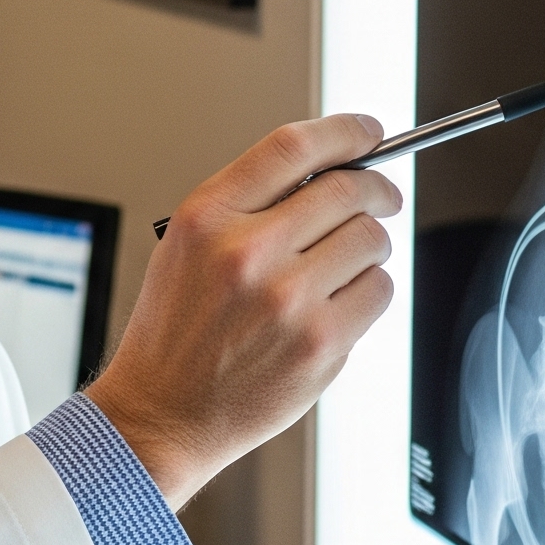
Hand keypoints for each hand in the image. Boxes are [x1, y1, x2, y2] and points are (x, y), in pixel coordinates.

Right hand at [84, 115, 398, 509]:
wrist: (162, 412)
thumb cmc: (174, 332)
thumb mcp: (185, 247)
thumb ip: (248, 204)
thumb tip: (328, 170)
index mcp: (206, 218)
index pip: (292, 148)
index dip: (345, 132)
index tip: (368, 133)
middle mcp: (246, 253)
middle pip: (347, 189)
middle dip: (376, 190)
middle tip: (381, 198)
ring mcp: (287, 300)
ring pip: (372, 240)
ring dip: (369, 246)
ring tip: (341, 266)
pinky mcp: (321, 343)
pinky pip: (378, 292)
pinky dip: (369, 291)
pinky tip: (337, 304)